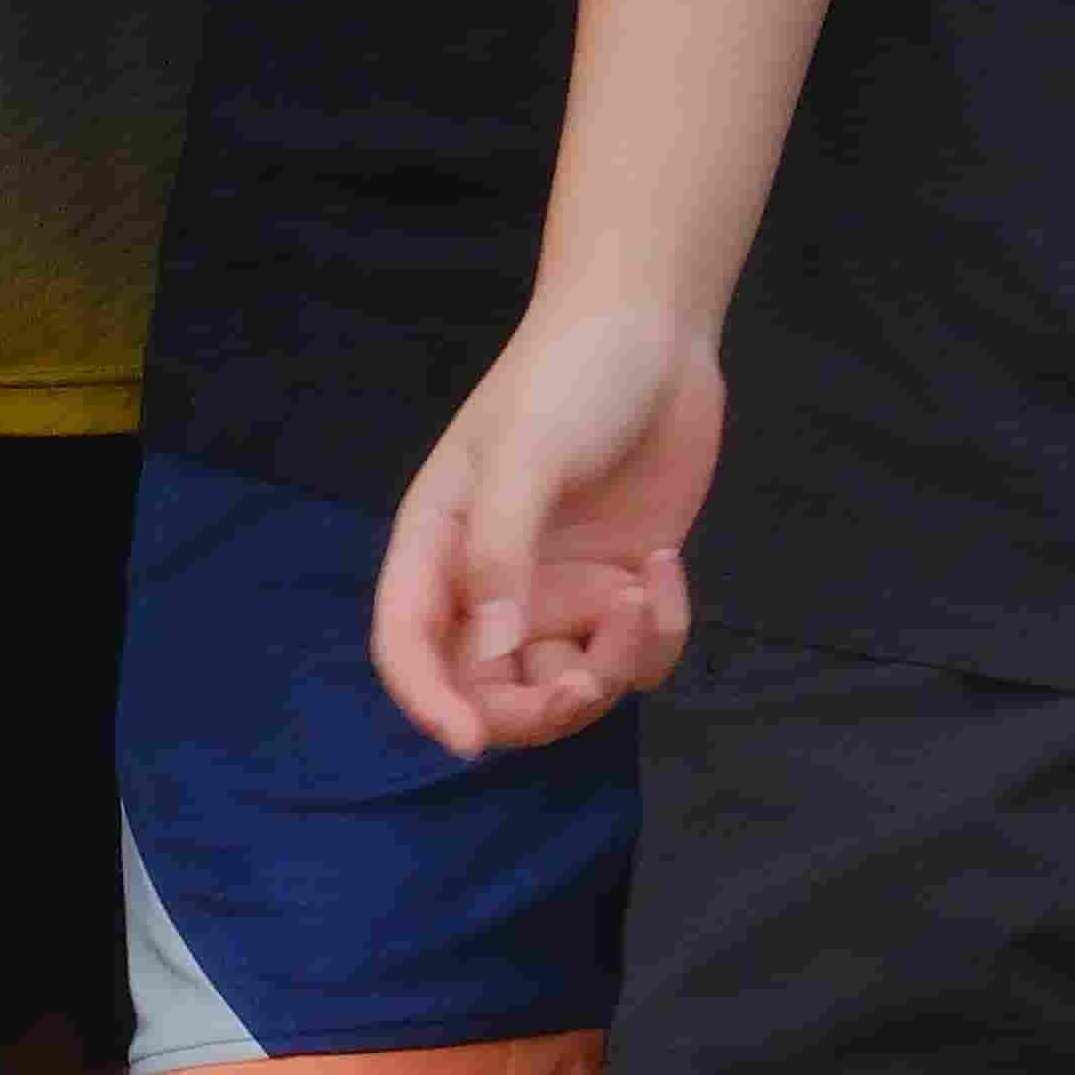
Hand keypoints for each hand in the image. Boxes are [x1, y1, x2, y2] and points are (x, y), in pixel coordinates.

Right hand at [371, 304, 720, 756]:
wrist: (655, 333)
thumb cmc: (569, 377)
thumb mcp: (526, 455)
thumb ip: (500, 554)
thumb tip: (494, 653)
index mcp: (438, 545)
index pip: (409, 646)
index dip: (427, 703)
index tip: (467, 742)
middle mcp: (491, 582)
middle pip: (490, 691)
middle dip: (536, 707)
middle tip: (582, 682)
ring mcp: (560, 590)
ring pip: (568, 685)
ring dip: (609, 663)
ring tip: (638, 592)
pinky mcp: (622, 589)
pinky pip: (633, 658)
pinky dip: (656, 634)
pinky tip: (665, 568)